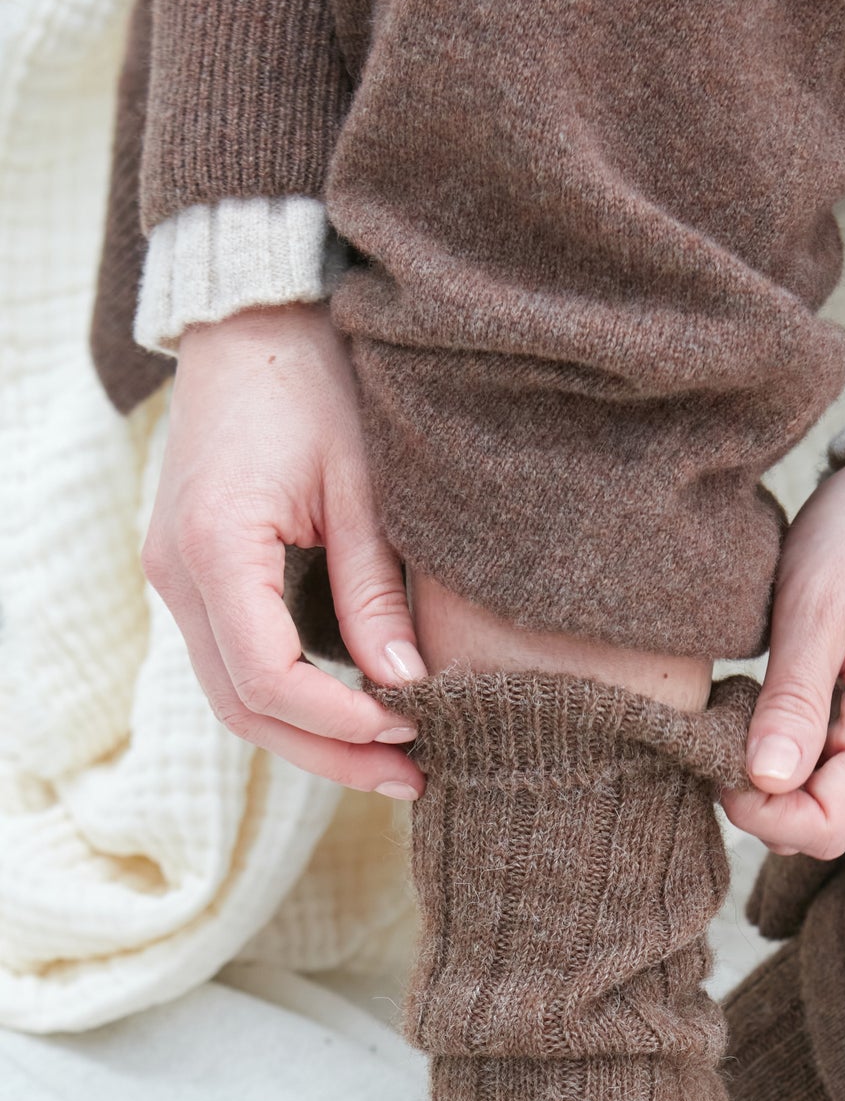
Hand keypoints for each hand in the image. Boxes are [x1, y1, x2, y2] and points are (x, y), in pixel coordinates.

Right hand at [140, 303, 425, 798]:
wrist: (252, 322)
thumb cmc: (314, 386)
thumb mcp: (364, 487)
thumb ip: (376, 591)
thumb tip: (408, 684)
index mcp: (216, 547)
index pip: (268, 678)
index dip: (341, 721)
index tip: (414, 729)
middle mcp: (177, 573)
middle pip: (244, 708)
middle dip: (330, 753)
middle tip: (415, 777)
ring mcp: (174, 578)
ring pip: (234, 698)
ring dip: (311, 737)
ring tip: (394, 761)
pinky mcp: (192, 577)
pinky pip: (233, 664)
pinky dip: (291, 701)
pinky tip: (354, 714)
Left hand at [722, 456, 844, 858]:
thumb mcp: (820, 606)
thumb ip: (795, 699)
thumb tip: (766, 780)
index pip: (826, 827)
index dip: (759, 810)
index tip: (716, 755)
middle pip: (816, 824)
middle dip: (756, 793)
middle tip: (719, 720)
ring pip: (813, 801)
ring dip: (764, 771)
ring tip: (742, 700)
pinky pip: (820, 769)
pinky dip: (780, 749)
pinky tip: (761, 698)